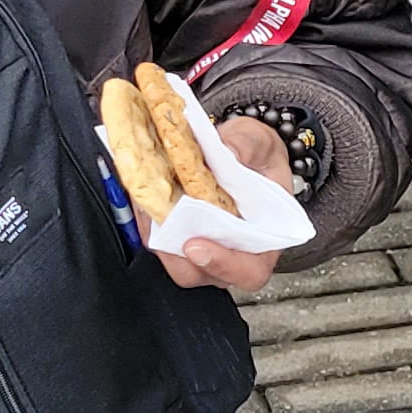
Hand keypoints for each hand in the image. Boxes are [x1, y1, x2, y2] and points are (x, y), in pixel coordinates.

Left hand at [148, 109, 287, 297]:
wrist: (236, 149)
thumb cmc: (256, 155)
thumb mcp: (259, 140)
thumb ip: (247, 145)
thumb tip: (228, 152)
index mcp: (265, 237)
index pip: (249, 270)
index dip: (224, 266)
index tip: (197, 246)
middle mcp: (233, 249)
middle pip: (203, 272)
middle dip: (178, 255)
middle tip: (166, 224)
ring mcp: (203, 245)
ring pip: (174, 260)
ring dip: (160, 236)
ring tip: (153, 201)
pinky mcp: (177, 235)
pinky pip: (158, 240)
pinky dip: (149, 221)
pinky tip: (146, 194)